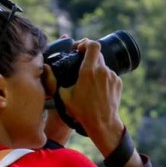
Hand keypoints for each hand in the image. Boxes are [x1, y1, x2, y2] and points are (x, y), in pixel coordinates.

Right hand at [59, 40, 123, 155]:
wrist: (103, 123)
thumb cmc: (82, 111)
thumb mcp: (64, 96)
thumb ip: (55, 80)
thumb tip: (46, 69)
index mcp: (89, 71)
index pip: (92, 45)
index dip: (86, 43)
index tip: (79, 49)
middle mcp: (102, 71)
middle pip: (97, 53)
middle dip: (89, 56)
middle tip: (82, 63)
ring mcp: (112, 76)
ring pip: (103, 65)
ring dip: (96, 68)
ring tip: (89, 81)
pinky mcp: (118, 82)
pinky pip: (109, 74)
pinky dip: (103, 77)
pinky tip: (97, 88)